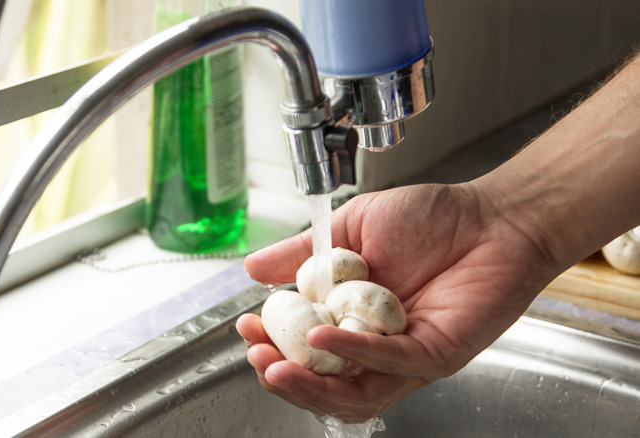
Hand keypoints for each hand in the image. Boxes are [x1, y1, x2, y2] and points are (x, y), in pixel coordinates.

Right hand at [237, 182, 559, 421]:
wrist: (493, 216)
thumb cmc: (432, 220)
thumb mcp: (351, 229)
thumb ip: (303, 252)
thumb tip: (252, 269)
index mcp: (352, 318)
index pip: (304, 349)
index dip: (271, 344)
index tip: (246, 327)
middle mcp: (377, 346)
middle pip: (324, 383)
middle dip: (283, 376)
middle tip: (256, 357)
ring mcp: (407, 356)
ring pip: (354, 393)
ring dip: (311, 384)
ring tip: (277, 367)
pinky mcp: (437, 354)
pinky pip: (391, 364)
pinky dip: (354, 352)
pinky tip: (323, 337)